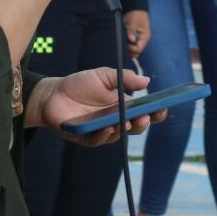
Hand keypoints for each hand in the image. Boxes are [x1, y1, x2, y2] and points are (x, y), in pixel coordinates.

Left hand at [32, 67, 164, 146]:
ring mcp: (102, 131)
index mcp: (124, 106)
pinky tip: (108, 127)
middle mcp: (116, 121)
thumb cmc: (80, 84)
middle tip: (145, 116)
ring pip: (119, 135)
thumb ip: (125, 78)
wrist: (53, 93)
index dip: (156, 112)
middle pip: (136, 127)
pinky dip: (105, 135)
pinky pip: (98, 140)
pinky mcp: (87, 138)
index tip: (163, 107)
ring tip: (128, 120)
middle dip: (144, 123)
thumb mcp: (104, 75)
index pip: (145, 112)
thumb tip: (147, 81)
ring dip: (125, 129)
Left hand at [124, 9, 150, 56]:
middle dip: (129, 50)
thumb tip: (131, 40)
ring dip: (128, 47)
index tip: (125, 44)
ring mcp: (139, 39)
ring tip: (122, 41)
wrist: (135, 7)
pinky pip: (131, 45)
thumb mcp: (133, 22)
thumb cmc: (135, 14)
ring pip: (133, 49)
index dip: (131, 49)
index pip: (139, 49)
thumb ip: (131, 31)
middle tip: (122, 44)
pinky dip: (127, 44)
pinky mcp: (135, 37)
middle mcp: (143, 40)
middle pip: (136, 52)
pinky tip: (123, 40)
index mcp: (145, 37)